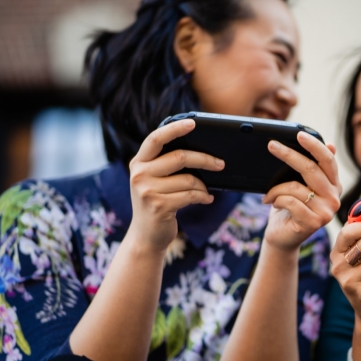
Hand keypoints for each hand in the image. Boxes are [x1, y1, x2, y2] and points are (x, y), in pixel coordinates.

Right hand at [128, 120, 224, 253]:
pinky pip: (191, 195)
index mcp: (139, 162)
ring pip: (188, 179)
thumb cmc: (157, 203)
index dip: (175, 129)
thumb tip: (201, 152)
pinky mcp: (158, 206)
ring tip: (206, 191)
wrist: (146, 236)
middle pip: (180, 156)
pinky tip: (206, 199)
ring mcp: (147, 190)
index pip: (156, 138)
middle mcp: (139, 174)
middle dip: (205, 159)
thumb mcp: (155, 181)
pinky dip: (203, 196)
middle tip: (221, 163)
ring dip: (203, 185)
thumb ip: (166, 165)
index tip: (193, 123)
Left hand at [261, 132, 341, 251]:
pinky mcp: (313, 222)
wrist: (283, 237)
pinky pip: (289, 201)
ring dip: (275, 189)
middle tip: (272, 145)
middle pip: (311, 169)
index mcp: (334, 185)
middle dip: (288, 155)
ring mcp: (326, 211)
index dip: (314, 145)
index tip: (299, 134)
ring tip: (268, 194)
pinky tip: (273, 204)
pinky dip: (276, 200)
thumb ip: (315, 168)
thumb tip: (331, 145)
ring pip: (295, 187)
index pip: (328, 160)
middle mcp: (334, 198)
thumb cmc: (290, 209)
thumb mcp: (302, 186)